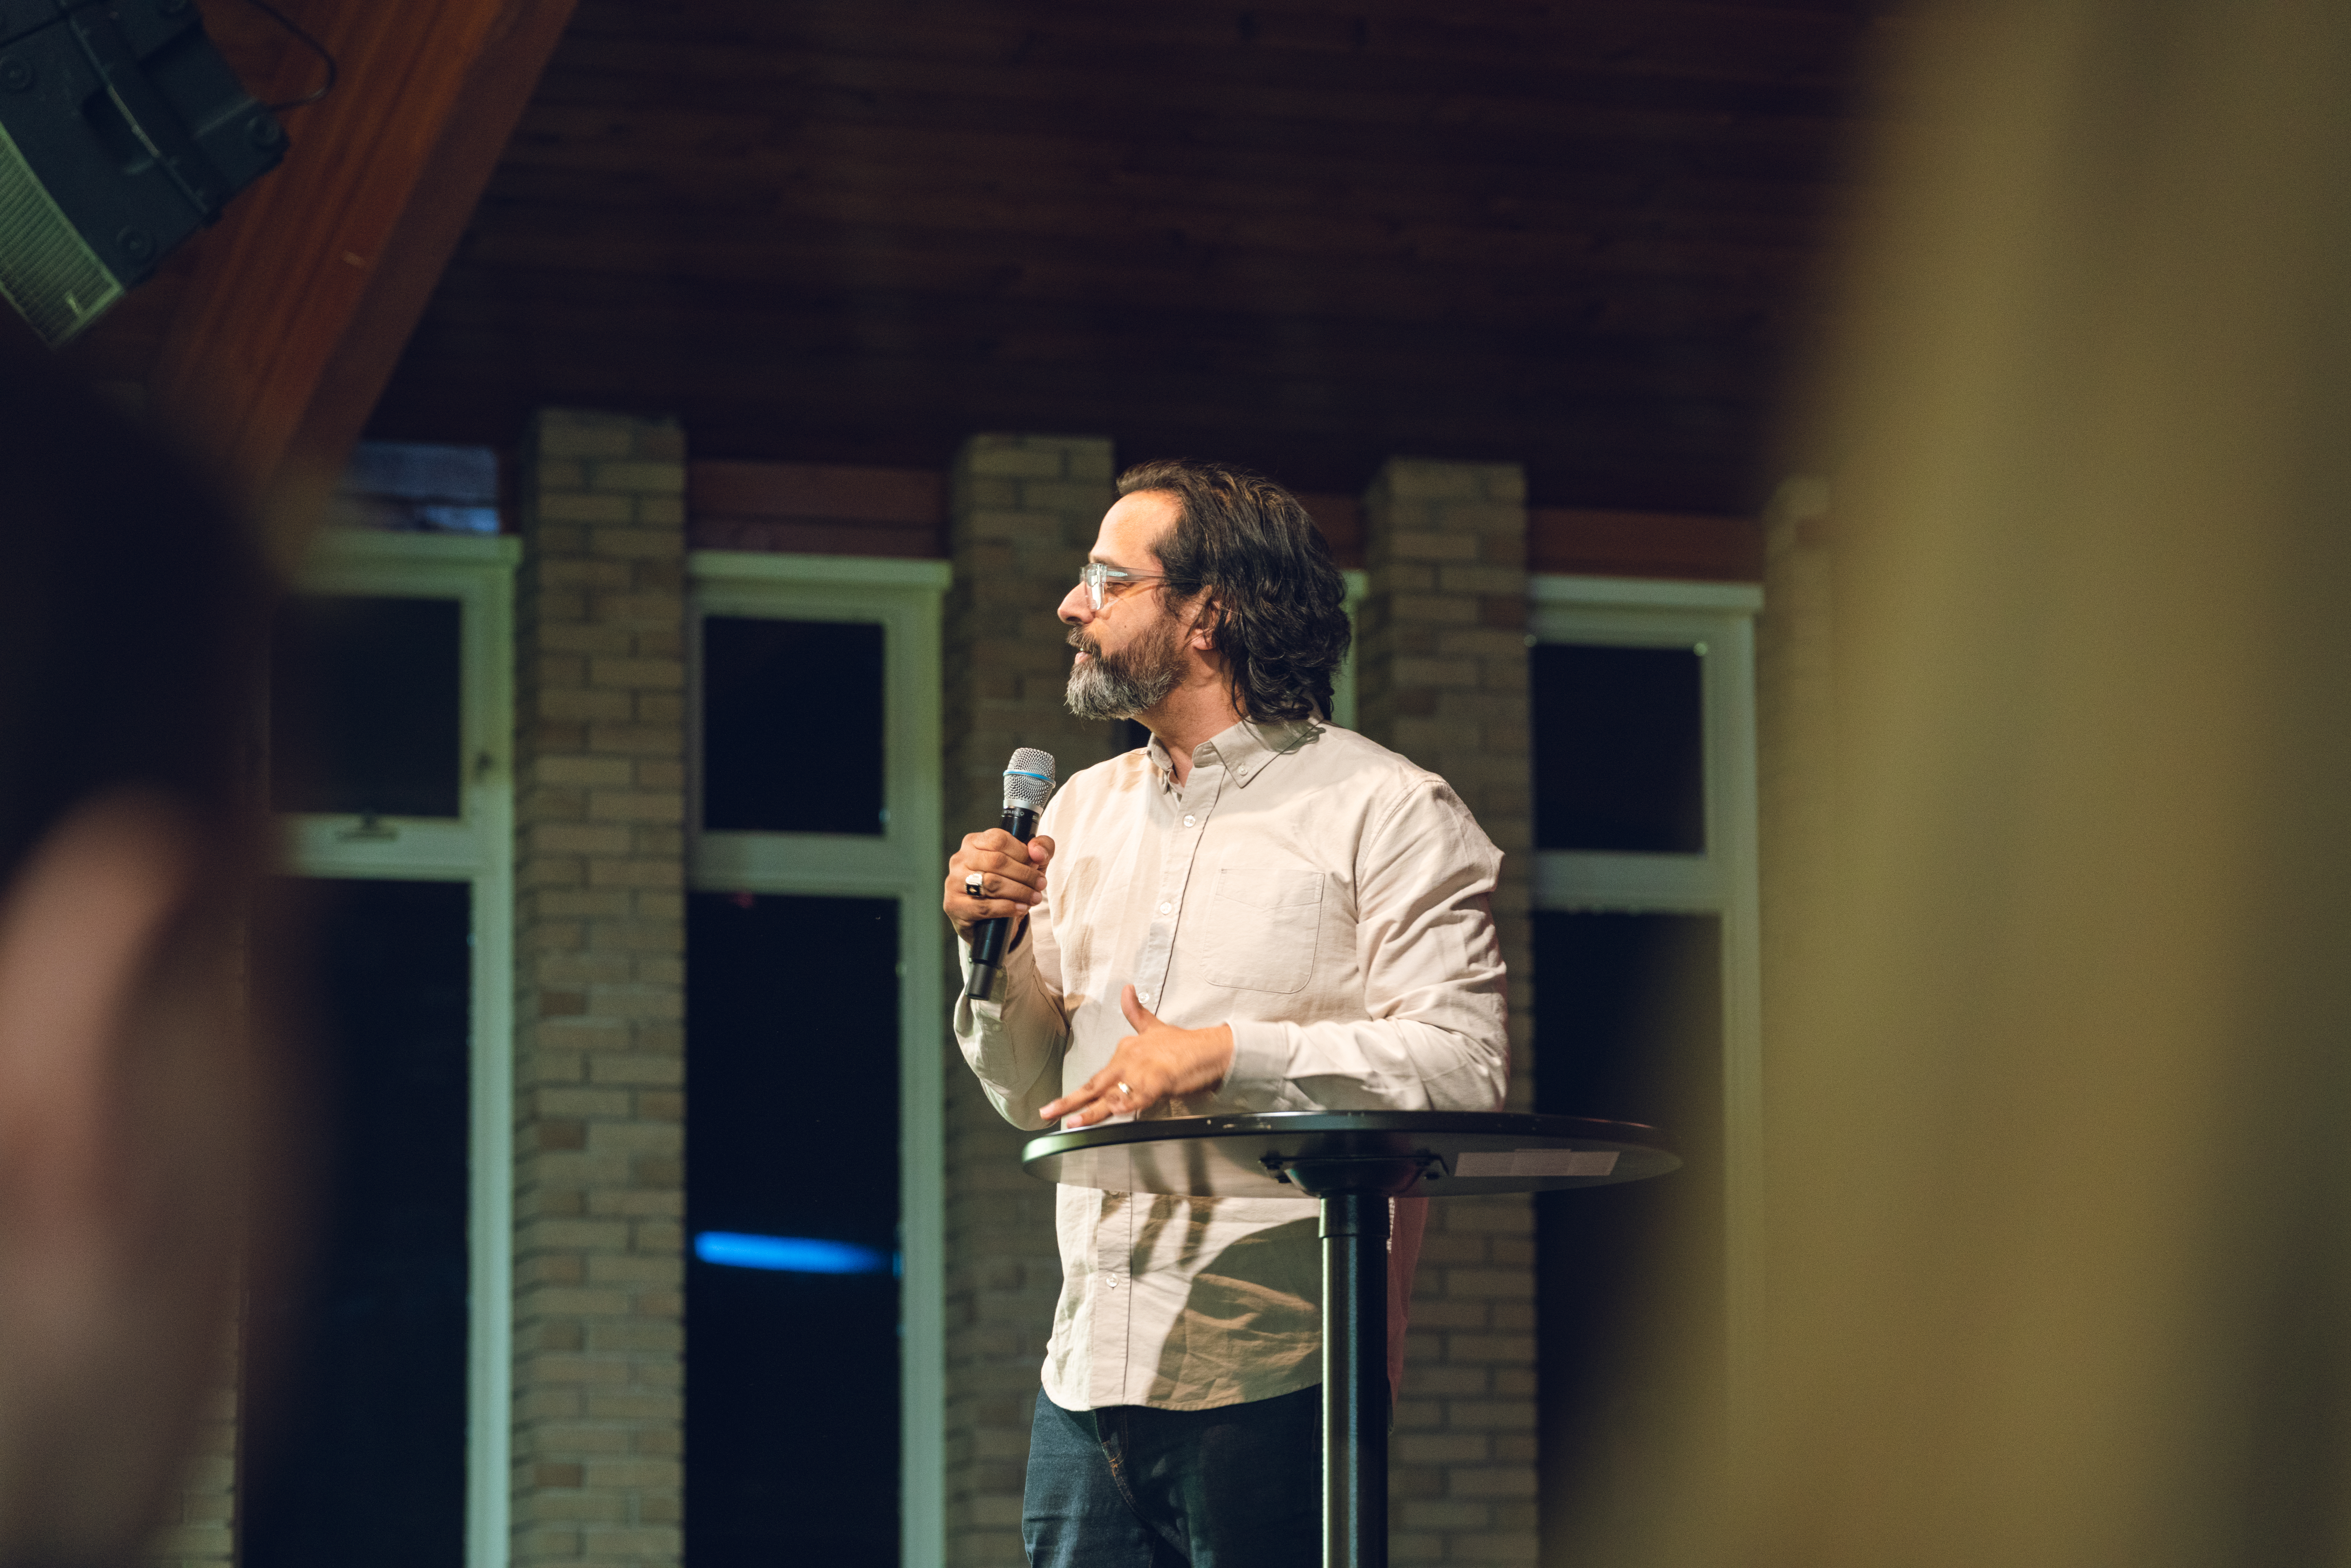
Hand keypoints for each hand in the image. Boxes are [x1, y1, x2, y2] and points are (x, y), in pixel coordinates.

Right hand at [944, 830, 1055, 942]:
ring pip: (991, 883)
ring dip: (1019, 891)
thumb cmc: (1006, 884)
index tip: (1038, 864)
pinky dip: (1007, 907)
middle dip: (1024, 874)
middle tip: (1040, 885)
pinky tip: (1020, 908)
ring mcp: (954, 881)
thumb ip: (1040, 848)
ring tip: (1034, 898)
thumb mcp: (1027, 863)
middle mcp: (960, 859)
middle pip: (997, 861)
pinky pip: (984, 906)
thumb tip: (1038, 852)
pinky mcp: (954, 905)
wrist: (986, 919)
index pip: (999, 839)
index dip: (1022, 852)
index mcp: (974, 842)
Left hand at [1041, 985, 1234, 1128]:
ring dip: (1091, 1111)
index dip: (1077, 1093)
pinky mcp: (1159, 1081)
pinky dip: (1125, 1105)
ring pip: (1111, 1094)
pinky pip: (1138, 1097)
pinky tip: (1114, 1113)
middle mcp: (1128, 1060)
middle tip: (1047, 1112)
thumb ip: (1136, 1013)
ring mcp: (1142, 1071)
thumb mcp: (1154, 1027)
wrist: (1211, 1048)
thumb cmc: (1184, 1044)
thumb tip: (1126, 990)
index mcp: (1125, 1050)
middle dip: (1070, 1102)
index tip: (1058, 1106)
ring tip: (1072, 1123)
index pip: (1098, 1076)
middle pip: (1095, 1084)